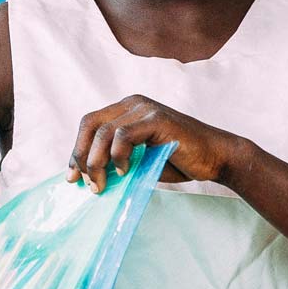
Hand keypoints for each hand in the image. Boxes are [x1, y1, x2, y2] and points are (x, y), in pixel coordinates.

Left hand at [68, 94, 246, 190]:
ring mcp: (145, 109)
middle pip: (90, 125)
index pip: (90, 124)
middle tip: (85, 183)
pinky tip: (125, 171)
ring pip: (103, 132)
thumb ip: (116, 161)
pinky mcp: (156, 119)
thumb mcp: (139, 160)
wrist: (215, 158)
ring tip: (102, 184)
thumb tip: (87, 176)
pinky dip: (118, 156)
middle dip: (81, 156)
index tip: (72, 176)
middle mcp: (133, 104)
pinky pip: (123, 135)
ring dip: (96, 162)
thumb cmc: (178, 161)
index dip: (77, 150)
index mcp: (126, 109)